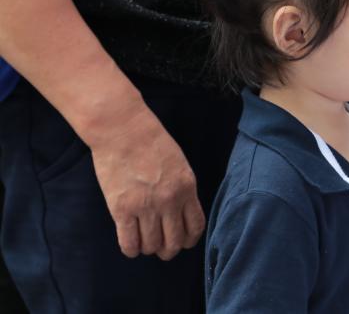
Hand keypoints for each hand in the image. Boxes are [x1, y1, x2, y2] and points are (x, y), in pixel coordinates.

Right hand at [89, 105, 204, 260]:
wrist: (123, 130)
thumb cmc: (151, 142)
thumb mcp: (180, 164)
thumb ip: (183, 189)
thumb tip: (182, 214)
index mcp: (187, 188)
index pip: (196, 226)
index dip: (190, 240)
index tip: (184, 242)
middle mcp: (169, 200)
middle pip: (174, 241)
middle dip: (169, 250)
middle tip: (162, 248)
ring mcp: (145, 206)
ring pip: (151, 245)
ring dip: (149, 249)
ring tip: (145, 243)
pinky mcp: (121, 209)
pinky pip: (129, 242)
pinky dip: (131, 249)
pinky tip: (131, 246)